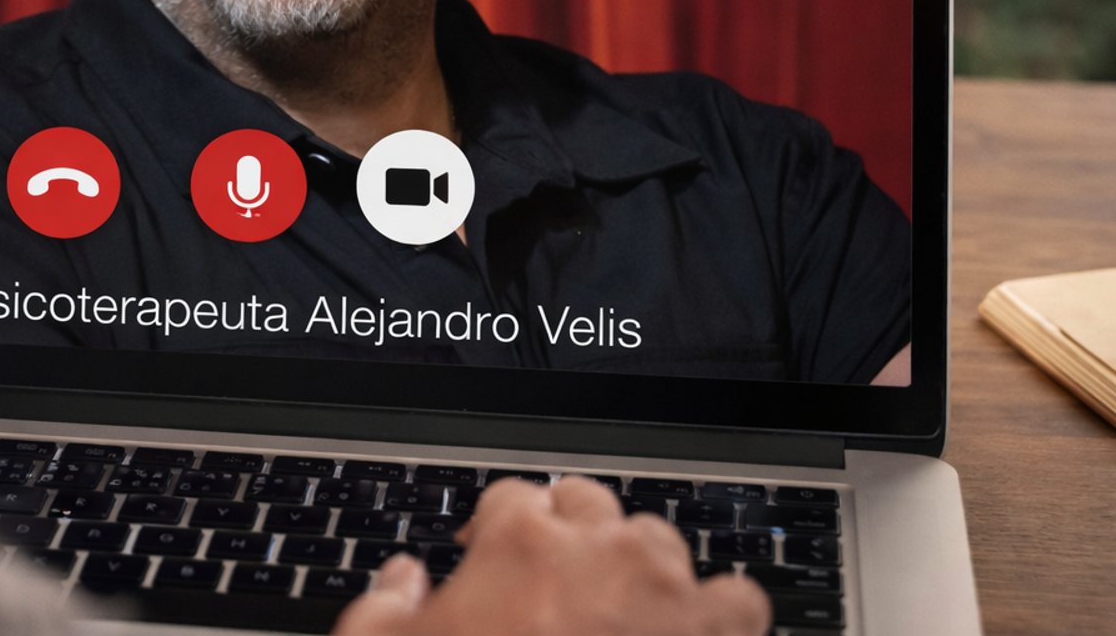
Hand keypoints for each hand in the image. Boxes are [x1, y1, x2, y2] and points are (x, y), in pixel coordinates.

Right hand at [334, 476, 770, 635]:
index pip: (510, 498)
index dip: (495, 529)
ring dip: (640, 564)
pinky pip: (736, 598)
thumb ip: (384, 609)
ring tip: (620, 605)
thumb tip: (401, 581)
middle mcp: (599, 551)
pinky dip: (717, 612)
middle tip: (551, 582)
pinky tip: (690, 633)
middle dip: (569, 533)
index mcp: (519, 545)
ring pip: (659, 541)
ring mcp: (666, 592)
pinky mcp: (715, 635)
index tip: (489, 559)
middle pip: (587, 503)